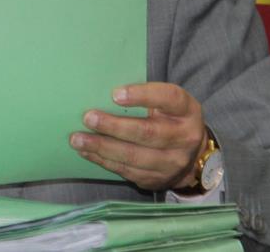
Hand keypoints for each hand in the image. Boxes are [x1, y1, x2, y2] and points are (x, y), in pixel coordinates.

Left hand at [69, 82, 206, 190]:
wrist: (191, 155)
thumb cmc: (169, 118)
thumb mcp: (166, 103)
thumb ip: (145, 95)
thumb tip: (103, 91)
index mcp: (186, 110)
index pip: (169, 98)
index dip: (142, 96)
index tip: (115, 94)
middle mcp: (184, 137)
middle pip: (147, 133)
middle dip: (114, 126)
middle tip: (88, 118)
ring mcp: (173, 162)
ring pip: (134, 156)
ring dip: (102, 147)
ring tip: (77, 139)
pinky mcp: (157, 179)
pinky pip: (127, 170)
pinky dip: (103, 160)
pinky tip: (86, 151)